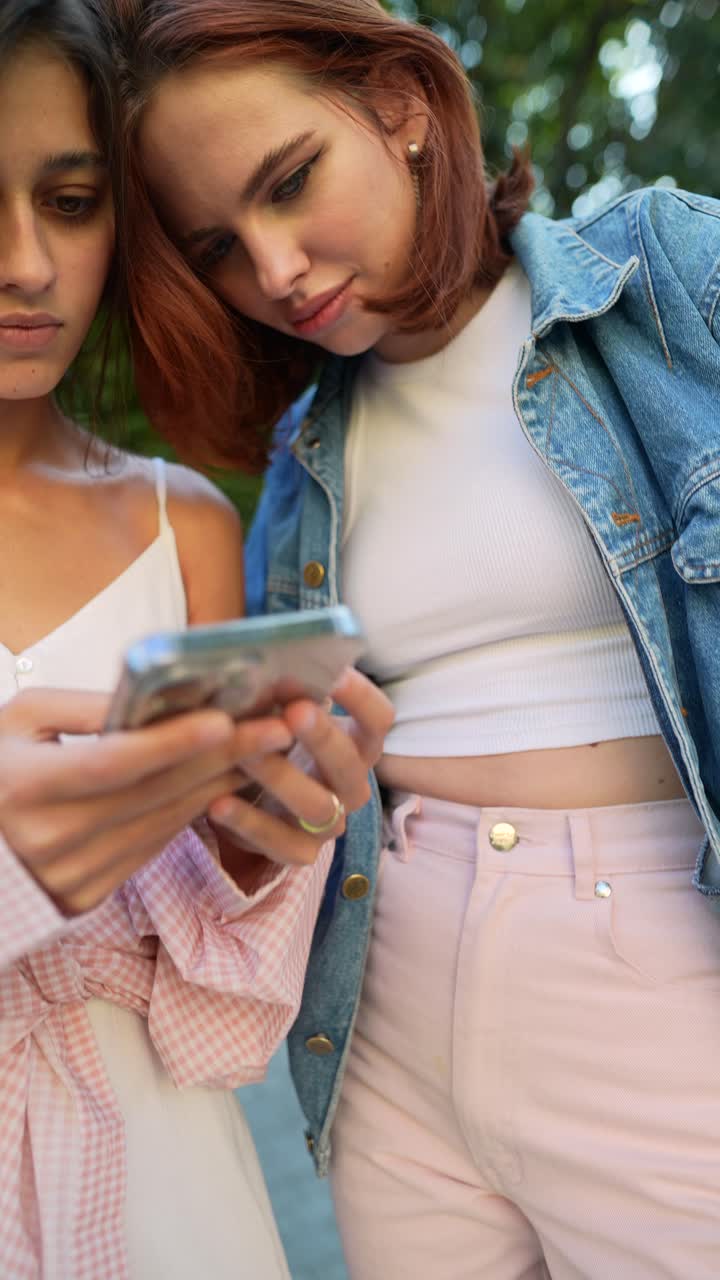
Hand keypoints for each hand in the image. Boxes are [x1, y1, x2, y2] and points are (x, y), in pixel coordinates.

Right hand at [0, 688, 292, 913]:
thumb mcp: (19, 722)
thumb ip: (82, 708)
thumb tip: (152, 695)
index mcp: (24, 789)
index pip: (113, 764)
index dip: (172, 743)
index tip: (225, 718)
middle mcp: (51, 841)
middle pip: (153, 794)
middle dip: (222, 757)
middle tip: (273, 726)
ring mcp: (72, 876)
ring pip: (164, 823)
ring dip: (219, 784)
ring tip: (264, 749)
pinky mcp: (88, 896)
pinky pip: (153, 848)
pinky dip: (192, 812)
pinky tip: (225, 781)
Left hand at [207, 668, 393, 867]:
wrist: (252, 806)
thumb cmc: (271, 745)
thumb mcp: (277, 715)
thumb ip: (276, 691)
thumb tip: (253, 653)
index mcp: (357, 745)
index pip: (379, 719)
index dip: (361, 696)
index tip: (332, 671)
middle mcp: (351, 785)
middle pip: (350, 762)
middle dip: (322, 735)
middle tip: (294, 710)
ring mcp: (330, 824)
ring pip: (317, 805)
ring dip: (280, 775)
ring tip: (245, 751)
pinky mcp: (299, 853)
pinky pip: (280, 843)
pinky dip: (247, 823)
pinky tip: (217, 802)